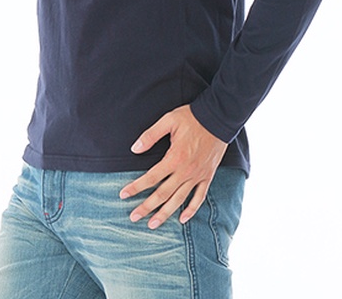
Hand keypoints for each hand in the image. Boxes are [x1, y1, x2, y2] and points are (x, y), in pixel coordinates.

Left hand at [119, 105, 227, 228]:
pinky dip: (191, 210)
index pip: (151, 177)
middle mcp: (185, 171)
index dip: (136, 187)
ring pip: (179, 200)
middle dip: (146, 207)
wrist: (218, 118)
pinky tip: (183, 219)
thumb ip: (151, 135)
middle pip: (162, 194)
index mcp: (174, 158)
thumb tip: (134, 149)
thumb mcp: (168, 120)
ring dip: (165, 213)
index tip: (123, 195)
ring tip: (152, 224)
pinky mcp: (207, 176)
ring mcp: (197, 176)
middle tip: (133, 217)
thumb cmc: (192, 118)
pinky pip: (199, 197)